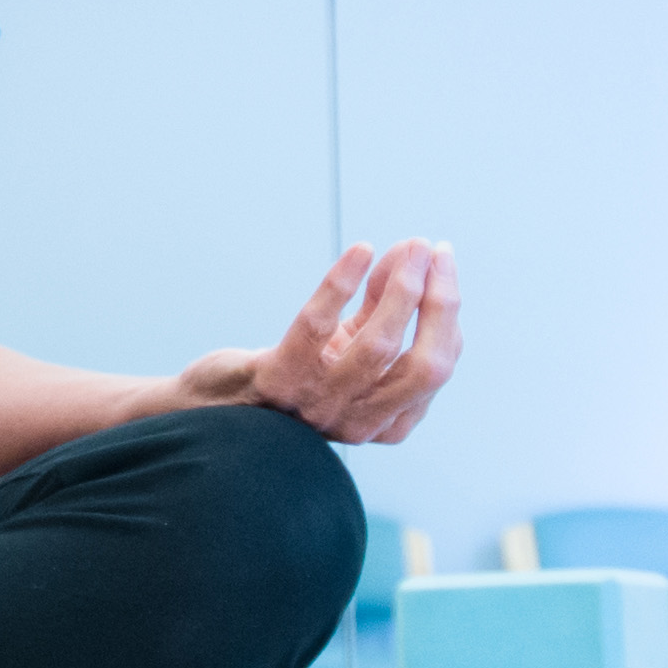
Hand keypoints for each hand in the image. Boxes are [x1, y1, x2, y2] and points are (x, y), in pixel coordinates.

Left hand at [179, 240, 461, 445]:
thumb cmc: (294, 372)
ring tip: (409, 246)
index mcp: (386, 420)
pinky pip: (316, 327)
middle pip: (424, 366)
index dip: (447, 314)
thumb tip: (415, 253)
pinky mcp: (277, 381)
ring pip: (378, 348)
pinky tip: (360, 250)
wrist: (219, 407)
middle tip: (437, 252)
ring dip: (400, 289)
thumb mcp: (347, 343)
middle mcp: (358, 421)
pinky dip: (342, 283)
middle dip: (439, 303)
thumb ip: (382, 305)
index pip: (438, 369)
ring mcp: (318, 405)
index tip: (442, 266)